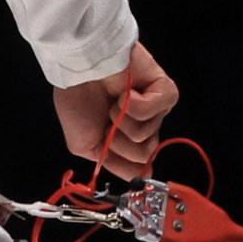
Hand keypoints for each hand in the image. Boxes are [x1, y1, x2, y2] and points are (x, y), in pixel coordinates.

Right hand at [51, 38, 175, 179]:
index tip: (105, 146)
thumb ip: (112, 164)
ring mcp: (157, 108)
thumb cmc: (78, 101)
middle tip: (106, 123)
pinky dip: (135, 106)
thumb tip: (144, 174)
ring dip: (122, 121)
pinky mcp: (164, 90)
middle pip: (144, 154)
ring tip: (113, 102)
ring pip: (148, 135)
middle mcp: (144, 124)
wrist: (78, 68)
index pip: (137, 165)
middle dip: (119, 143)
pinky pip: (155, 111)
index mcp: (126, 138)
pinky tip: (125, 94)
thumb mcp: (85, 146)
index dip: (119, 160)